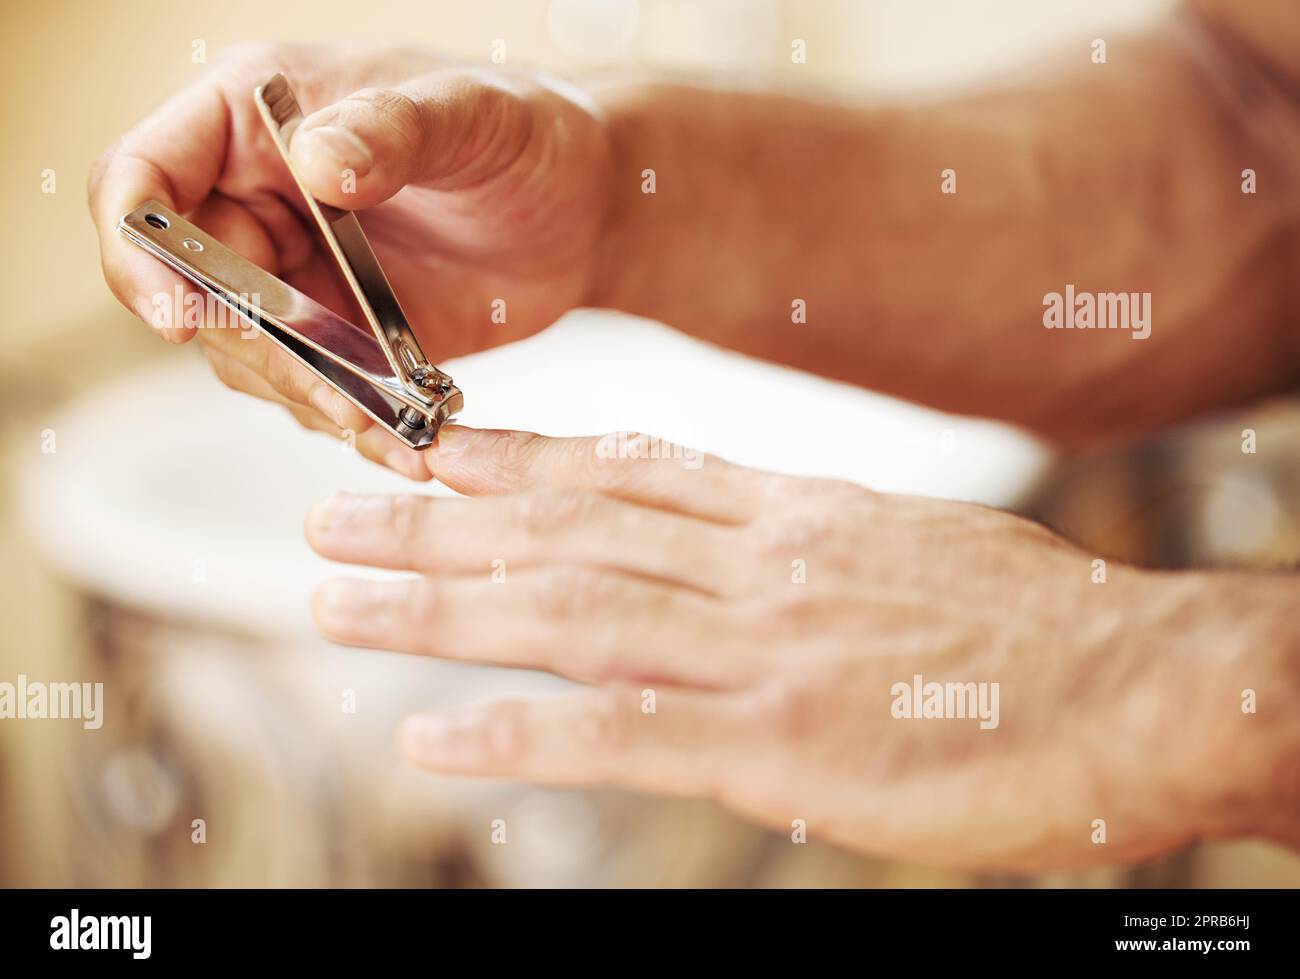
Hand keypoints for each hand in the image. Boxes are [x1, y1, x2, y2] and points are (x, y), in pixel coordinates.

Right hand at [88, 43, 613, 477]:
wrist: (585, 209)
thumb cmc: (526, 133)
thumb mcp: (470, 113)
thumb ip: (394, 128)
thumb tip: (318, 161)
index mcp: (251, 121)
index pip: (142, 181)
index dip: (142, 254)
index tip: (182, 318)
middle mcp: (256, 201)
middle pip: (193, 292)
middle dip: (258, 353)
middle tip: (336, 395)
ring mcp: (294, 276)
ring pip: (251, 358)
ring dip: (309, 399)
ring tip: (386, 425)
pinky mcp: (338, 337)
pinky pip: (315, 391)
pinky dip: (355, 423)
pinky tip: (406, 442)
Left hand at [301, 427, 1270, 870]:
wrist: (1142, 683)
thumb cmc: (1034, 631)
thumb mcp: (907, 551)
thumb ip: (806, 554)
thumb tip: (734, 564)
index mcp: (791, 515)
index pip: (624, 468)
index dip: (515, 458)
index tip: (430, 450)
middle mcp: (757, 562)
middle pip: (566, 527)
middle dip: (438, 521)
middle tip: (331, 513)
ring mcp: (761, 647)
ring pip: (568, 609)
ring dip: (442, 604)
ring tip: (340, 598)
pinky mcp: (782, 742)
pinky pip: (622, 729)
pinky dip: (520, 729)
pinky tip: (433, 733)